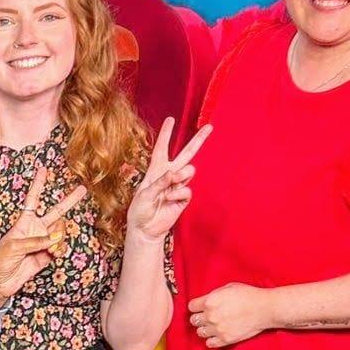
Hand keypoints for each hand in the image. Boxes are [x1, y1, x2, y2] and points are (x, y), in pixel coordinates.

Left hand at [0, 164, 90, 306]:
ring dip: (59, 238)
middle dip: (69, 200)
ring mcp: (43, 242)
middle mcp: (35, 229)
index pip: (33, 199)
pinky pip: (60, 247)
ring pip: (60, 233)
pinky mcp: (47, 256)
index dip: (38, 185)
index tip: (43, 169)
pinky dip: (60, 249)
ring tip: (51, 249)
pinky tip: (53, 254)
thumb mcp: (13, 247)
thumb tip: (54, 240)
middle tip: (83, 189)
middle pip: (56, 211)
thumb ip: (35, 241)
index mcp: (23, 222)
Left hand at [126, 119, 210, 244]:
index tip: (170, 119)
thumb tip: (174, 174)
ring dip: (181, 175)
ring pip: (189, 170)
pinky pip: (187, 189)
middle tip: (209, 127)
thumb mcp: (144, 194)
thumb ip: (160, 182)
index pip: (161, 148)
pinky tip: (168, 199)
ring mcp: (178, 185)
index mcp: (155, 170)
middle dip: (198, 140)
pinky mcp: (183, 198)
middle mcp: (168, 174)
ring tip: (171, 183)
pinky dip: (178, 193)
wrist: (145, 229)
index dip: (166, 134)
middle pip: (187, 153)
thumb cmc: (139, 211)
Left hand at [186, 282, 273, 348]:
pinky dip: (212, 339)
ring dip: (205, 329)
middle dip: (200, 318)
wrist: (265, 308)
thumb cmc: (249, 295)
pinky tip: (218, 334)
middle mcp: (211, 316)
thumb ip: (213, 295)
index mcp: (210, 301)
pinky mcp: (225, 340)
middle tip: (208, 316)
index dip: (196, 307)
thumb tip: (205, 301)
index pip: (191, 307)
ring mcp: (217, 329)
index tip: (200, 308)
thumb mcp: (228, 288)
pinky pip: (209, 343)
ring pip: (200, 333)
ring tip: (214, 325)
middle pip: (193, 321)